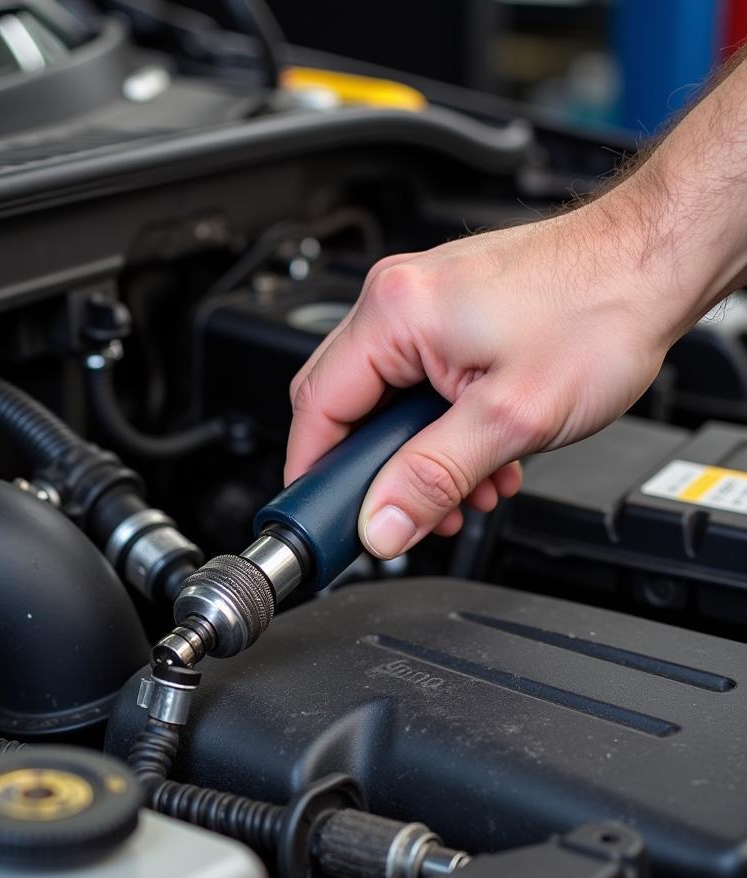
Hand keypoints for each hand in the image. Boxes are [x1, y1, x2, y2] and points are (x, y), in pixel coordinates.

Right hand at [285, 207, 680, 558]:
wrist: (655, 262)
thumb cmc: (600, 310)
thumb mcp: (511, 417)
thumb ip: (434, 478)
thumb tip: (381, 523)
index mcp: (394, 312)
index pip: (317, 406)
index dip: (314, 470)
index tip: (325, 513)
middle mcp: (398, 297)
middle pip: (346, 404)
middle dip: (378, 469)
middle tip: (408, 510)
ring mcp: (424, 301)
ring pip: (389, 399)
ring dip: (419, 455)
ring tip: (467, 488)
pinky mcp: (451, 310)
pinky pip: (420, 380)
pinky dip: (442, 427)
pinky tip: (484, 452)